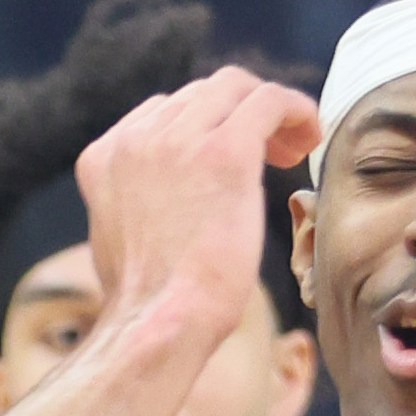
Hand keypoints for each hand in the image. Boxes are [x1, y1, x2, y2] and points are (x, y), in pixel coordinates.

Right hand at [79, 68, 321, 357]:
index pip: (162, 113)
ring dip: (266, 112)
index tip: (230, 160)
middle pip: (200, 95)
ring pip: (234, 89)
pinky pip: (268, 101)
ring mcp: (178, 140)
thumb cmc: (152, 310)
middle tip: (269, 154)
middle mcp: (136, 138)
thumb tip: (168, 204)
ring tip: (290, 151)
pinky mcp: (224, 151)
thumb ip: (139, 205)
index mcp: (104, 157)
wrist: (161, 326)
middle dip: (236, 116)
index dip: (204, 128)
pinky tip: (310, 135)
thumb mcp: (123, 243)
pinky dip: (294, 110)